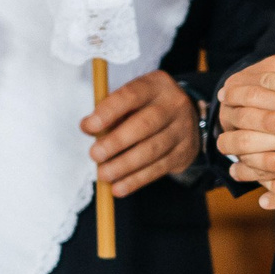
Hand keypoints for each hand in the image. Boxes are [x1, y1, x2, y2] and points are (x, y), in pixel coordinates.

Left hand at [83, 69, 199, 197]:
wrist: (186, 117)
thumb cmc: (147, 106)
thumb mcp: (133, 99)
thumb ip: (113, 110)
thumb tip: (89, 129)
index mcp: (155, 85)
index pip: (131, 95)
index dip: (108, 112)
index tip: (87, 127)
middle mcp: (174, 105)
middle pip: (145, 125)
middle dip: (116, 142)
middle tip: (94, 155)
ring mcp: (183, 130)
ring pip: (152, 150)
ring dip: (124, 165)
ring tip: (103, 174)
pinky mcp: (184, 153)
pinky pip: (158, 169)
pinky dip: (136, 180)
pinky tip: (118, 188)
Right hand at [218, 41, 274, 163]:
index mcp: (240, 86)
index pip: (255, 83)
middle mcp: (232, 113)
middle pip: (244, 117)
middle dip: (267, 120)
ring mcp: (236, 139)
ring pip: (242, 148)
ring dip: (265, 156)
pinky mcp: (247, 163)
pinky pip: (251, 175)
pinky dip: (270, 183)